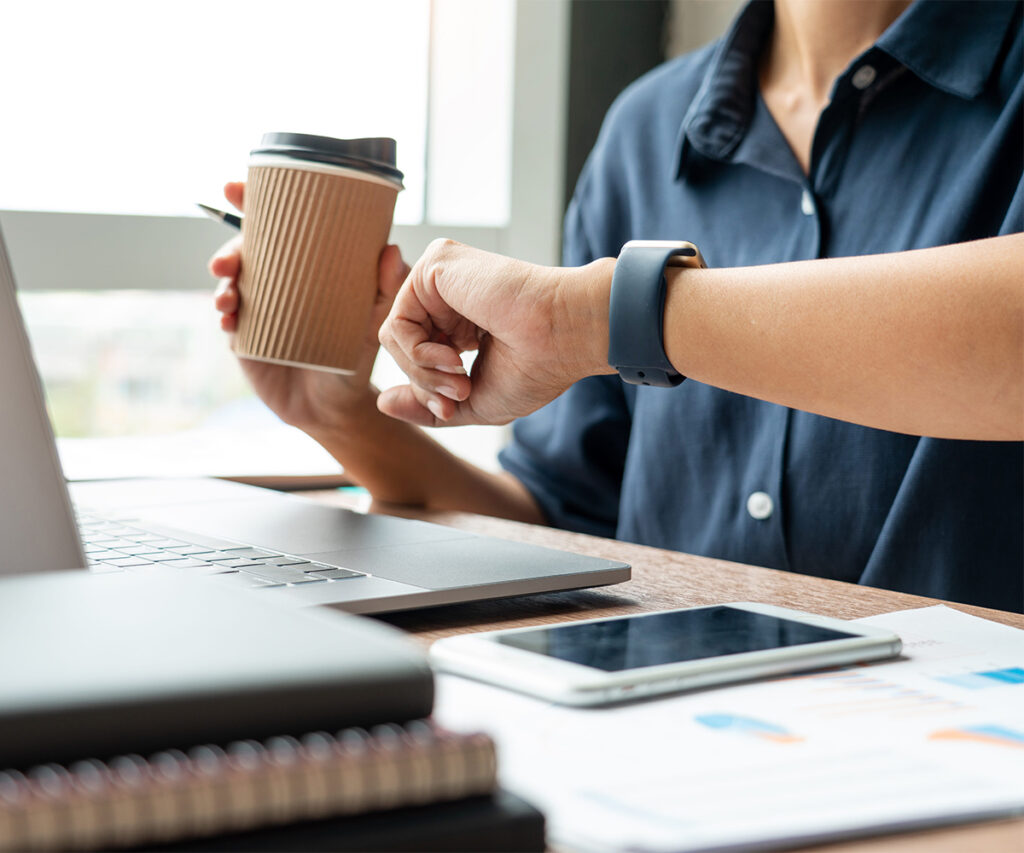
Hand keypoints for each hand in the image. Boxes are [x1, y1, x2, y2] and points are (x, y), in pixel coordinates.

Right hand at [209, 181, 409, 432]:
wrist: (335, 407)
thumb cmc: (356, 358)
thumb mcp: (375, 323)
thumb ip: (384, 289)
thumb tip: (391, 249)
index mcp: (306, 268)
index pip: (278, 227)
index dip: (253, 203)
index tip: (235, 188)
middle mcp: (278, 282)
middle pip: (245, 250)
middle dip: (229, 245)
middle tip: (228, 258)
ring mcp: (258, 309)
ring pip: (230, 282)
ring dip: (223, 283)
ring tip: (229, 296)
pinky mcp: (246, 339)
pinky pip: (228, 320)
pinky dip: (224, 315)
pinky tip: (229, 319)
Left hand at [377, 239, 613, 426]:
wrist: (565, 337)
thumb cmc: (537, 368)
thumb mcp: (474, 400)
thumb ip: (428, 403)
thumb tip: (382, 403)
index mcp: (460, 318)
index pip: (416, 355)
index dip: (428, 390)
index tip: (456, 409)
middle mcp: (447, 294)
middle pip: (400, 347)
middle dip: (423, 384)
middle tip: (459, 397)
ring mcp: (440, 276)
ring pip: (393, 338)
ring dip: (422, 373)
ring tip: (460, 382)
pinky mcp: (435, 265)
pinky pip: (396, 323)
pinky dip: (418, 354)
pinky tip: (453, 359)